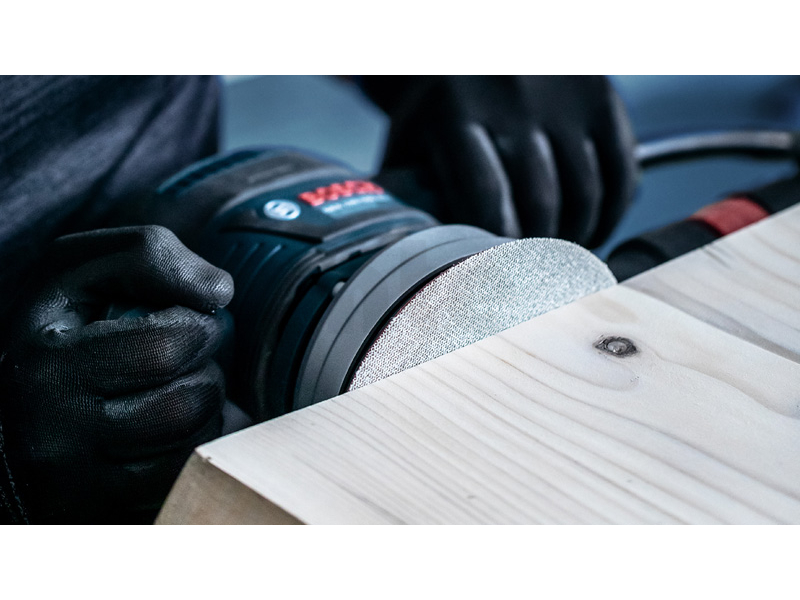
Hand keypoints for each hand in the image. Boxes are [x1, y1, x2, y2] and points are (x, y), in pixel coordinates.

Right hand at [0, 226, 233, 522]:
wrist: (10, 417)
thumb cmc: (55, 335)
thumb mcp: (79, 272)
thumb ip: (148, 255)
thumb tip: (218, 292)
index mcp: (48, 366)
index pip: (166, 348)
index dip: (197, 326)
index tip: (187, 320)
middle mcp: (55, 436)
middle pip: (188, 403)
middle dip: (206, 370)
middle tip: (187, 357)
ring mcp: (80, 487)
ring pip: (194, 446)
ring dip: (205, 409)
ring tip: (174, 388)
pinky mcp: (105, 513)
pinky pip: (187, 479)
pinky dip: (197, 447)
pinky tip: (169, 428)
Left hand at [374, 75, 637, 247]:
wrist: (470, 39)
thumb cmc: (436, 100)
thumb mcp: (411, 135)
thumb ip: (413, 188)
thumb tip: (414, 253)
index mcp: (457, 113)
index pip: (486, 198)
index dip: (496, 246)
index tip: (498, 272)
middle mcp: (513, 102)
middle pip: (541, 200)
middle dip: (539, 248)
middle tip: (534, 272)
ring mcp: (562, 98)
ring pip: (585, 190)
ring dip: (578, 236)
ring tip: (565, 256)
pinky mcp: (600, 97)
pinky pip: (620, 167)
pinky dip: (614, 209)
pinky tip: (596, 228)